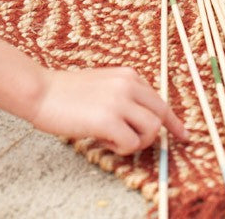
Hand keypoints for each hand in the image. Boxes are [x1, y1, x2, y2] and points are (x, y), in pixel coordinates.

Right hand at [31, 66, 188, 153]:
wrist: (42, 91)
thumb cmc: (67, 91)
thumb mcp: (103, 84)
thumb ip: (124, 95)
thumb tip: (144, 118)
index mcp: (128, 75)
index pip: (160, 99)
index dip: (173, 120)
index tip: (183, 134)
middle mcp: (128, 85)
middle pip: (161, 115)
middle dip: (157, 135)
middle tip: (145, 146)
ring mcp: (119, 101)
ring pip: (151, 131)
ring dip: (135, 142)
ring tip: (112, 138)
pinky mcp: (109, 120)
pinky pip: (131, 144)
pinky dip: (120, 149)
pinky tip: (102, 140)